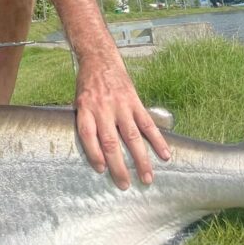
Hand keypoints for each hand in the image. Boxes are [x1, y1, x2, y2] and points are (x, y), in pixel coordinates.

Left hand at [74, 52, 170, 188]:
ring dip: (141, 159)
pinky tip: (165, 155)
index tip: (102, 170)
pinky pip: (148, 123)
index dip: (94, 154)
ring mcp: (121, 106)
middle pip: (110, 142)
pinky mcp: (135, 102)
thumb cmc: (87, 85)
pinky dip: (157, 140)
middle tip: (125, 185)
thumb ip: (85, 123)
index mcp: (85, 109)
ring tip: (147, 178)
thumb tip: (92, 152)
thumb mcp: (78, 101)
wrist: (100, 59)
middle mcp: (103, 109)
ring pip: (132, 136)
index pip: (88, 135)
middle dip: (118, 166)